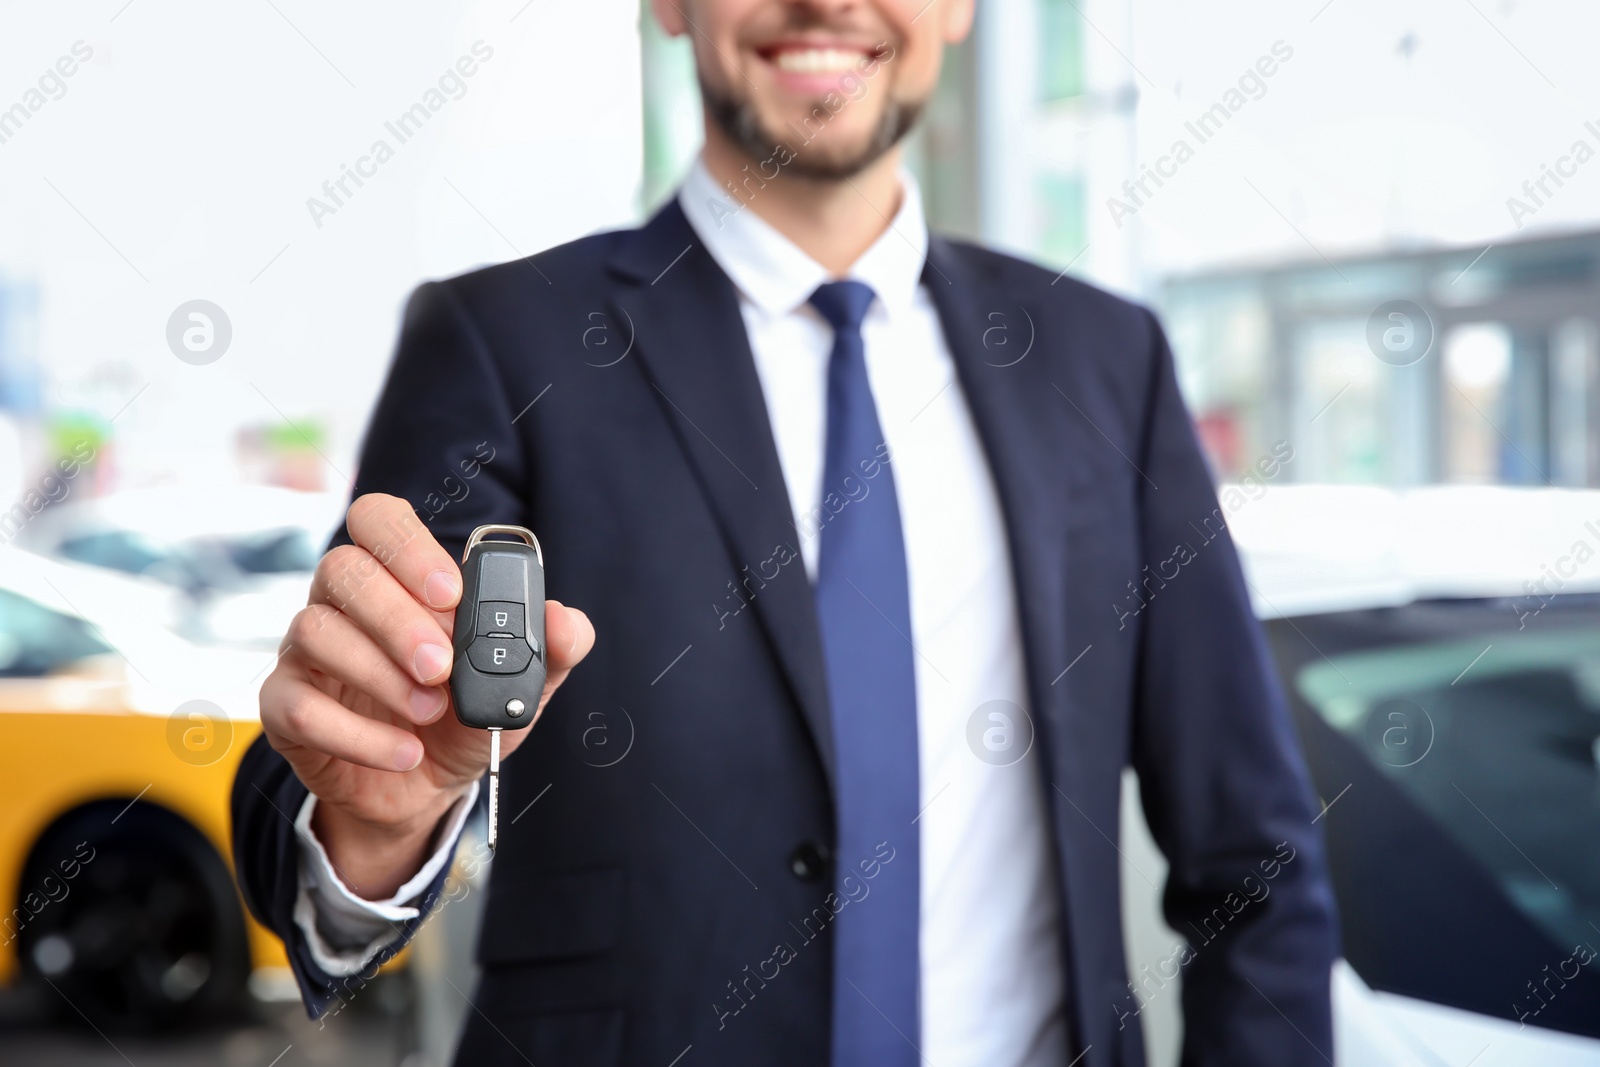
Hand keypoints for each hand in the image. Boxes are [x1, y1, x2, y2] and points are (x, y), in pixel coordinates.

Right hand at [259, 493, 593, 897]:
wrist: (424, 790)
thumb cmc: (465, 718)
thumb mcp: (521, 687)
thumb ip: (549, 649)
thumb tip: (564, 621)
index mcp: (397, 577)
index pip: (378, 519)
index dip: (408, 545)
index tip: (451, 592)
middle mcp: (343, 602)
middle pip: (343, 569)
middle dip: (397, 617)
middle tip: (442, 665)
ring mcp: (306, 651)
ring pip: (315, 630)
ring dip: (380, 675)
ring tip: (432, 712)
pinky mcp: (284, 706)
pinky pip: (296, 703)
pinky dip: (356, 734)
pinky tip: (404, 752)